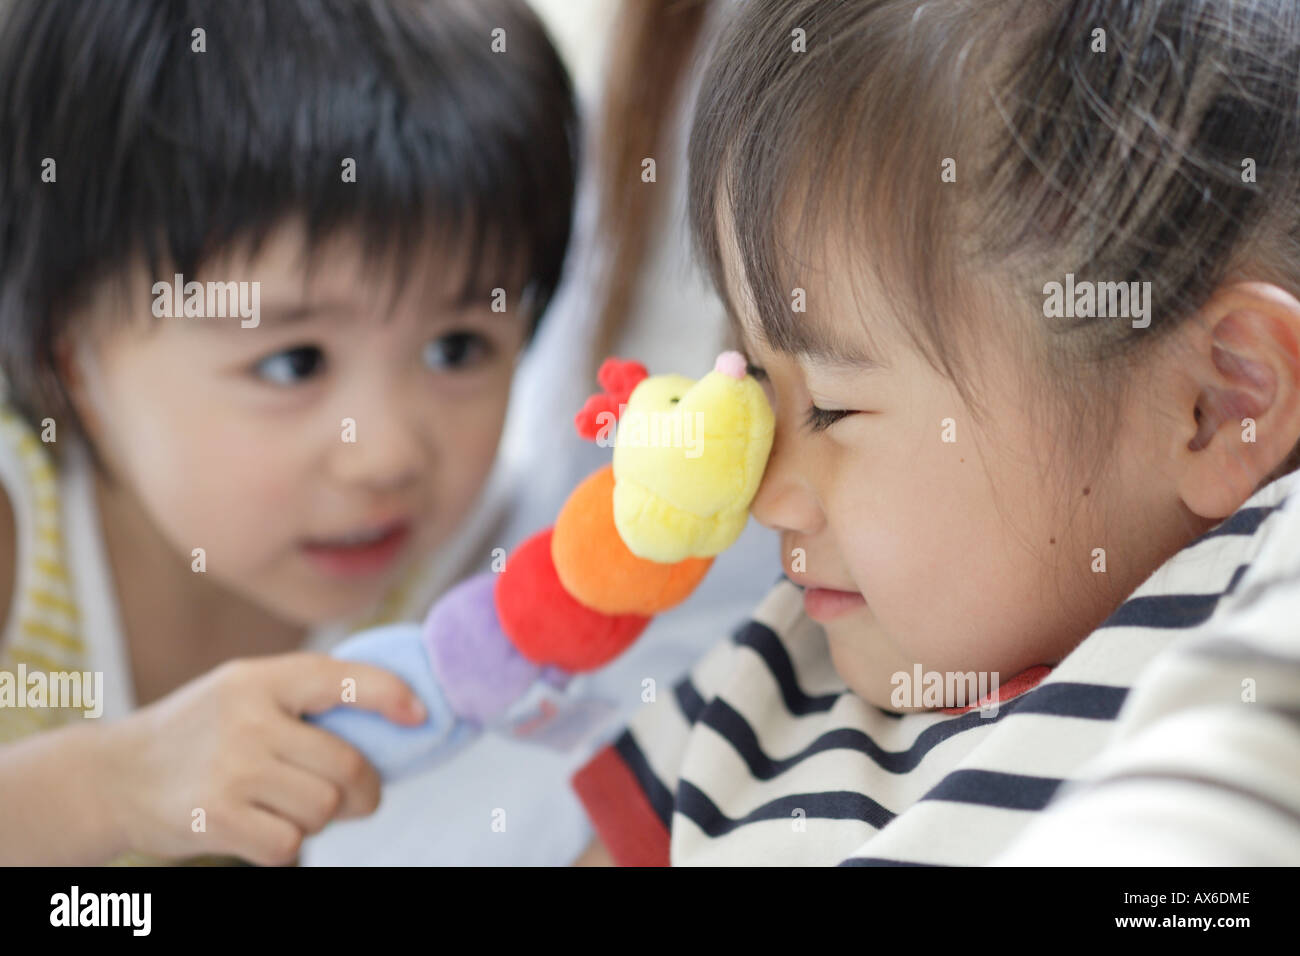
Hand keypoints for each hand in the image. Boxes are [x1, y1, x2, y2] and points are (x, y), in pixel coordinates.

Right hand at [99, 653, 425, 864]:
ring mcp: (231, 770)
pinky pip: (289, 844)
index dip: (390, 696)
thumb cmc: (200, 732)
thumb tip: (393, 714)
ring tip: (292, 807)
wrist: (114, 776)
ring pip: (324, 809)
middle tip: (363, 798)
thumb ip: (303, 696)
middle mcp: (247, 720)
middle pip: (347, 765)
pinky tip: (264, 830)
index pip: (342, 679)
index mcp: (259, 679)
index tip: (420, 715)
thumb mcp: (242, 690)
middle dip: (368, 790)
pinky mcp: (217, 818)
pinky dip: (287, 846)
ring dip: (321, 818)